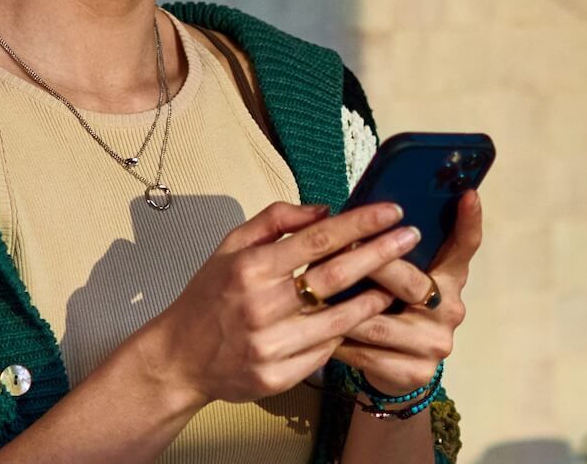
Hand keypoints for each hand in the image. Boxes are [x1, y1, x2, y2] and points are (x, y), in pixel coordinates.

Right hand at [131, 200, 414, 404]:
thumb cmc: (208, 296)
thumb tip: (324, 209)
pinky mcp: (275, 377)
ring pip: (338, 320)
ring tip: (399, 282)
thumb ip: (275, 221)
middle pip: (335, 276)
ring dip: (374, 299)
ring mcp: (269, 346)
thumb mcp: (230, 246)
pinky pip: (324, 353)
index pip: (317, 239)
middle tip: (409, 237)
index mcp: (248, 269)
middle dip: (380, 253)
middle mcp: (259, 307)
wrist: (178, 358)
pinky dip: (346, 334)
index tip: (390, 212)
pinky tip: (364, 320)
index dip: (359, 223)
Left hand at [334, 189, 481, 393]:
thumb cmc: (391, 307)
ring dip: (343, 308)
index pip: (466, 247)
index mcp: (450, 278)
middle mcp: (449, 309)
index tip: (467, 195)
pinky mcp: (415, 371)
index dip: (469, 221)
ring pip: (379, 322)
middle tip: (342, 248)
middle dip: (373, 266)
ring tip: (313, 293)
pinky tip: (317, 331)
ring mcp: (435, 342)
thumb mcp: (399, 277)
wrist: (395, 370)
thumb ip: (391, 250)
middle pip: (411, 283)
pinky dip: (338, 340)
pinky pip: (367, 353)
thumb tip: (359, 213)